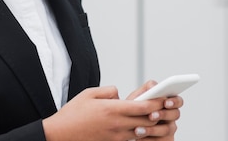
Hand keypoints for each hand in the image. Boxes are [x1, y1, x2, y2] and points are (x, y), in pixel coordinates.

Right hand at [42, 86, 164, 140]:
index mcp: (112, 109)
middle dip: (158, 114)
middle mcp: (116, 125)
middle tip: (168, 107)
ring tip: (159, 118)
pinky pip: (130, 139)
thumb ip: (108, 91)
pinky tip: (142, 129)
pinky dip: (139, 134)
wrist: (59, 136)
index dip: (155, 102)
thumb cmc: (72, 114)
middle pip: (145, 120)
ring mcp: (115, 137)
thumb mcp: (89, 94)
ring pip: (140, 132)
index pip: (142, 106)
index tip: (164, 97)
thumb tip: (119, 93)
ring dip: (151, 126)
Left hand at [127, 81, 183, 139]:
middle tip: (151, 116)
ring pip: (167, 129)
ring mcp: (168, 129)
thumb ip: (147, 89)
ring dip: (153, 129)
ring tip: (138, 129)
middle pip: (175, 114)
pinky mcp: (164, 140)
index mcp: (167, 103)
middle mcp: (170, 116)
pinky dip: (149, 139)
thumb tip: (154, 86)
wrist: (126, 126)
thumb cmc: (134, 109)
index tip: (165, 102)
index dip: (174, 101)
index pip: (177, 101)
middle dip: (163, 114)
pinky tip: (139, 138)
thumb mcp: (137, 97)